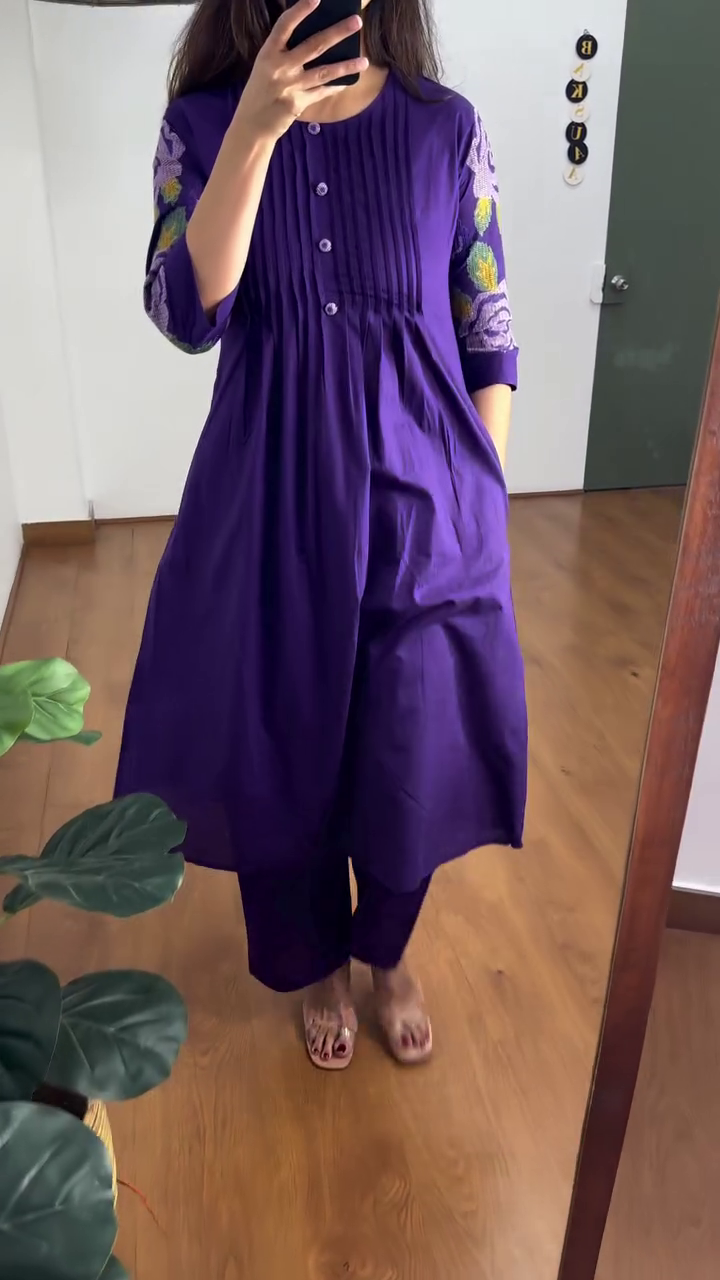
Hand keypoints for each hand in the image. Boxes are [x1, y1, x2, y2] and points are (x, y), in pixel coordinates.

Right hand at [235, 0, 367, 141]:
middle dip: (338, 32)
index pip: (285, 25)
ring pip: (324, 72)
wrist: (251, 124)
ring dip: (346, 66)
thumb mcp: (266, 66)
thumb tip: (316, 38)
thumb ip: (285, 52)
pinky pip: (321, 92)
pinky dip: (335, 86)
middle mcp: (280, 68)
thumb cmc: (260, 89)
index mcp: (268, 53)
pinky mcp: (298, 104)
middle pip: (314, 46)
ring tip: (364, 61)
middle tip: (357, 21)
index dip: (300, 10)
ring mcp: (290, 87)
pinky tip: (349, 81)